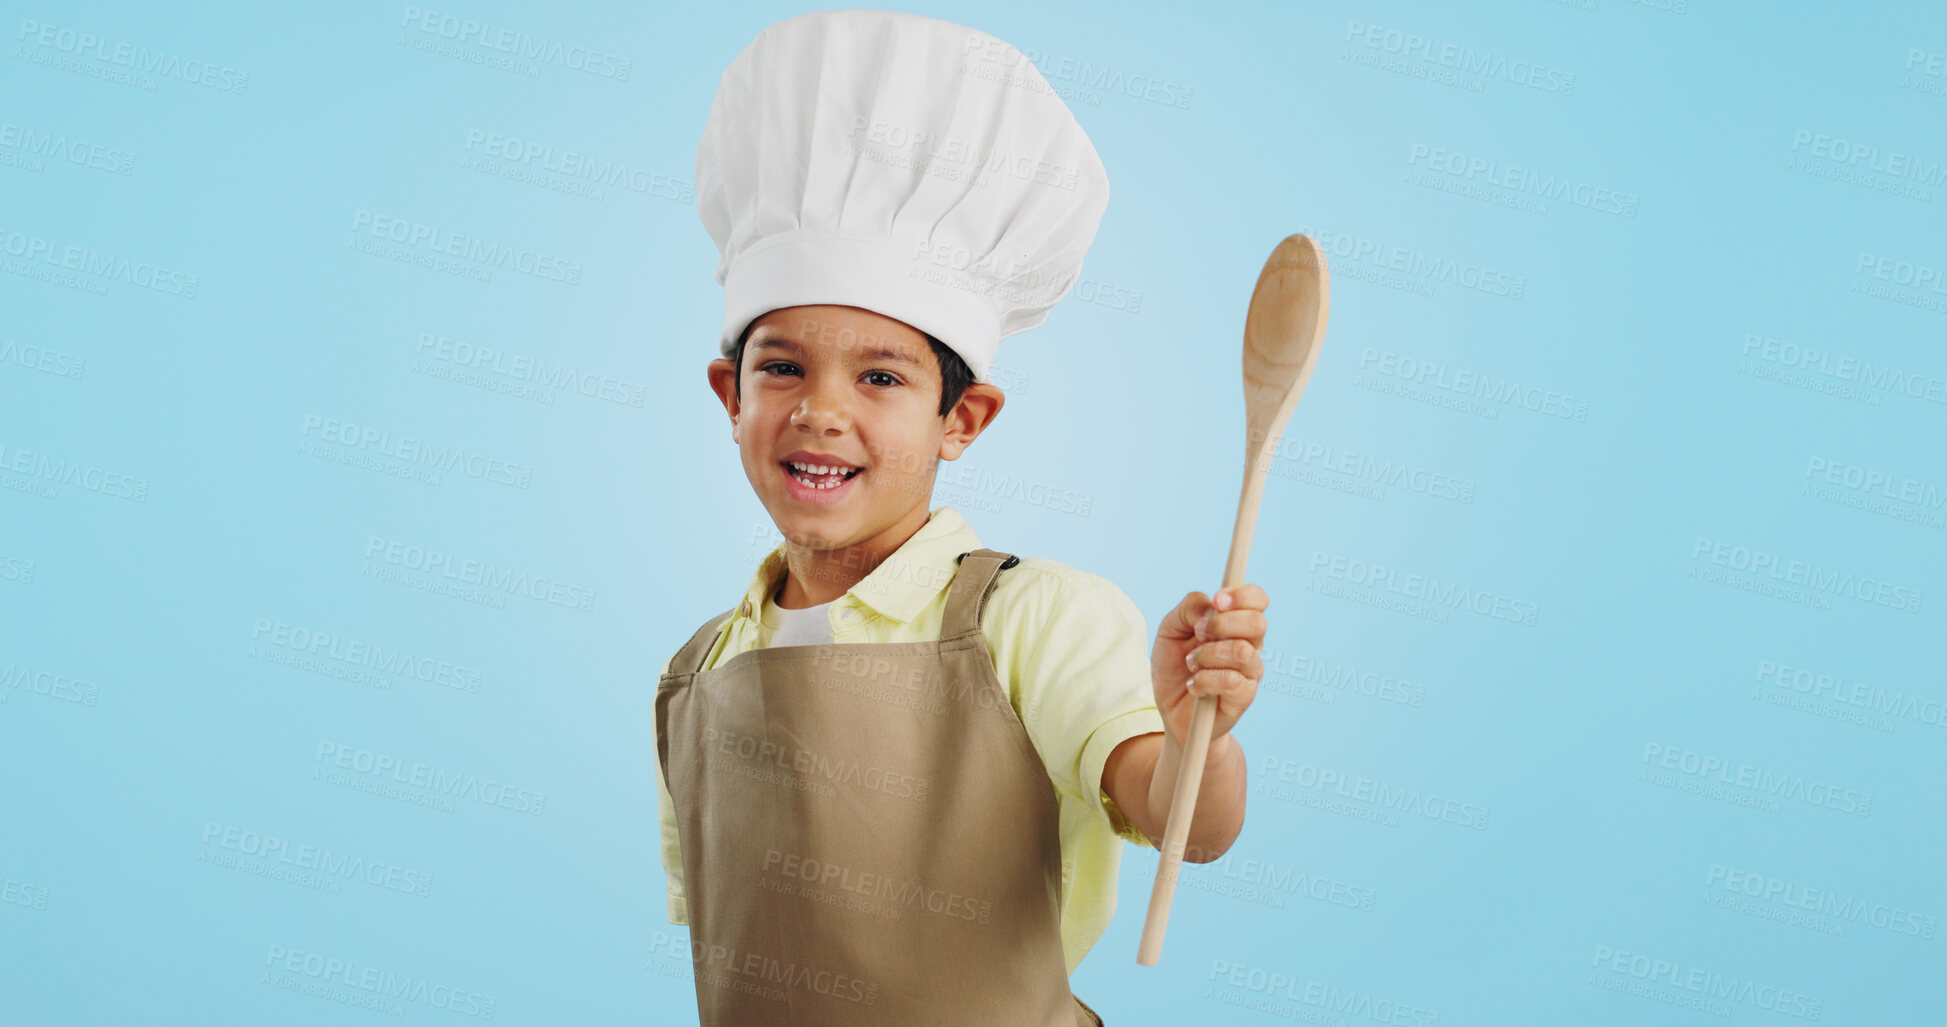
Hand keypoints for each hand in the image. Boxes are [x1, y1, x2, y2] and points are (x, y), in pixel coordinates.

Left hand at [1151, 584, 1267, 744]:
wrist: (1170, 710)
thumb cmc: (1174, 667)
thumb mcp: (1170, 629)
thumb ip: (1188, 608)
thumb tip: (1210, 604)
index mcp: (1236, 623)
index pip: (1257, 600)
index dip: (1242, 595)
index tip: (1217, 601)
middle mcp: (1250, 644)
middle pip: (1257, 622)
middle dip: (1221, 624)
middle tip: (1198, 634)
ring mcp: (1250, 672)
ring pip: (1242, 651)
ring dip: (1207, 654)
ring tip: (1191, 664)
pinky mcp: (1244, 697)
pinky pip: (1232, 680)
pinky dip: (1204, 680)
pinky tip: (1194, 685)